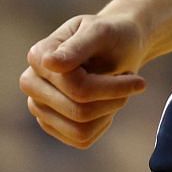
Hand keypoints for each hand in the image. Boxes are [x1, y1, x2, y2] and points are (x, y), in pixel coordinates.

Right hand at [20, 13, 149, 148]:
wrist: (118, 46)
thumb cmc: (112, 35)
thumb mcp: (101, 32)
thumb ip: (77, 47)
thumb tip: (48, 62)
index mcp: (39, 56)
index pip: (76, 87)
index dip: (112, 88)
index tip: (140, 81)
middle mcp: (31, 83)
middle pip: (78, 110)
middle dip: (113, 99)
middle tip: (131, 82)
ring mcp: (39, 106)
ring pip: (79, 129)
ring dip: (109, 111)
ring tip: (120, 91)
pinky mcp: (51, 125)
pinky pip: (81, 139)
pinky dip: (103, 123)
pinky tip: (107, 103)